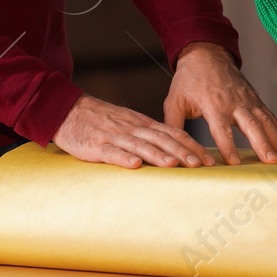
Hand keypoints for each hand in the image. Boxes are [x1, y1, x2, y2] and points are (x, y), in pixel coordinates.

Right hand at [52, 93, 214, 168]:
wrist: (69, 111)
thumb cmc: (101, 121)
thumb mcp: (128, 123)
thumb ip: (148, 135)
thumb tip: (173, 149)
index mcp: (141, 124)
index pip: (172, 133)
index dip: (191, 145)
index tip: (207, 159)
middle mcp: (132, 128)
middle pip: (161, 139)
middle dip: (182, 152)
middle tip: (200, 165)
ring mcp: (114, 136)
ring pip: (140, 145)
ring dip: (158, 155)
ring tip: (174, 165)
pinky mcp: (96, 145)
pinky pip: (111, 151)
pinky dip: (123, 157)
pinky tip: (134, 165)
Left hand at [164, 41, 276, 165]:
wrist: (206, 54)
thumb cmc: (189, 79)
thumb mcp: (175, 101)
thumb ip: (173, 125)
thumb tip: (171, 149)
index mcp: (213, 104)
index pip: (221, 129)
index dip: (228, 146)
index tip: (235, 163)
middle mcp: (234, 102)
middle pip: (251, 125)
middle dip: (262, 144)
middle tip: (271, 161)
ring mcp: (247, 100)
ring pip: (266, 121)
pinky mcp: (255, 99)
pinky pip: (270, 117)